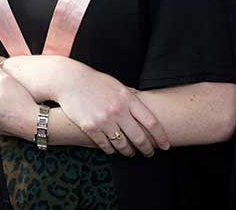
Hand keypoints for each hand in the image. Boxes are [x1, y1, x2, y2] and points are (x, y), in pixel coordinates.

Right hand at [55, 62, 169, 157]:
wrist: (70, 81)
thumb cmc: (95, 82)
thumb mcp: (117, 85)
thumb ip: (131, 98)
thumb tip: (145, 107)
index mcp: (128, 99)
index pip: (151, 122)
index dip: (161, 137)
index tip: (165, 146)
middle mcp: (118, 111)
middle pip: (139, 137)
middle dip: (147, 149)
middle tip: (149, 153)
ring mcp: (104, 120)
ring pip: (123, 145)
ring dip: (129, 152)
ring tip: (130, 152)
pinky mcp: (90, 128)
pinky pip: (105, 146)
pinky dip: (111, 150)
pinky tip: (113, 150)